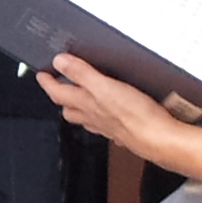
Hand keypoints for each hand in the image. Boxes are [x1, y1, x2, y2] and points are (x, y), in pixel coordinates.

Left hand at [39, 52, 194, 163]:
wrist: (160, 140)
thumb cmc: (135, 117)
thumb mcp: (105, 87)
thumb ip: (82, 74)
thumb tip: (60, 62)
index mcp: (86, 105)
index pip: (57, 94)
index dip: (47, 83)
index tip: (41, 74)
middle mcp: (94, 117)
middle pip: (69, 109)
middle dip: (62, 97)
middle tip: (58, 85)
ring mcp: (108, 126)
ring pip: (86, 118)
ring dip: (80, 108)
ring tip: (80, 98)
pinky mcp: (124, 131)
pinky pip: (106, 125)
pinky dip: (102, 118)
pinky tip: (109, 114)